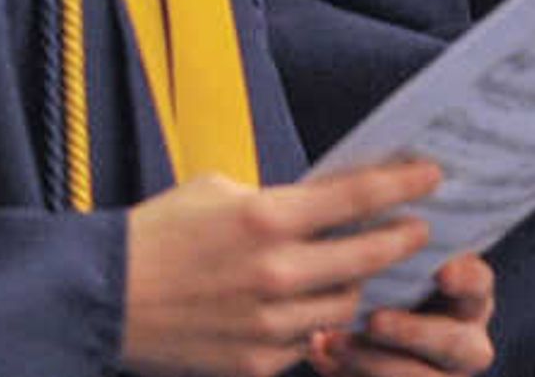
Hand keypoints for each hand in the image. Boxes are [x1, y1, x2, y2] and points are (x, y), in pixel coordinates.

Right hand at [119, 161, 445, 376]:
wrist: (103, 297)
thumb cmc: (159, 233)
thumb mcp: (220, 191)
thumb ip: (276, 200)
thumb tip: (322, 202)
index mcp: (266, 217)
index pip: (357, 197)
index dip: (403, 184)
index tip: (432, 176)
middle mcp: (276, 272)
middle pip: (368, 257)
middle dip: (400, 240)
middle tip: (417, 230)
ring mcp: (269, 324)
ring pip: (345, 306)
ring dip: (356, 286)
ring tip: (361, 269)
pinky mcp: (257, 363)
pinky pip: (308, 342)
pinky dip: (313, 324)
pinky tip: (310, 307)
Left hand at [321, 247, 495, 374]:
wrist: (366, 328)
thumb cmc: (381, 277)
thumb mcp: (393, 261)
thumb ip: (387, 251)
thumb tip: (360, 233)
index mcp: (469, 295)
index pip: (479, 283)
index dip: (465, 279)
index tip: (442, 273)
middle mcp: (466, 340)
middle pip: (456, 343)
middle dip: (413, 332)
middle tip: (374, 321)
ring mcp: (442, 375)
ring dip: (376, 362)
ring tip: (332, 342)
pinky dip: (349, 374)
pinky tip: (321, 354)